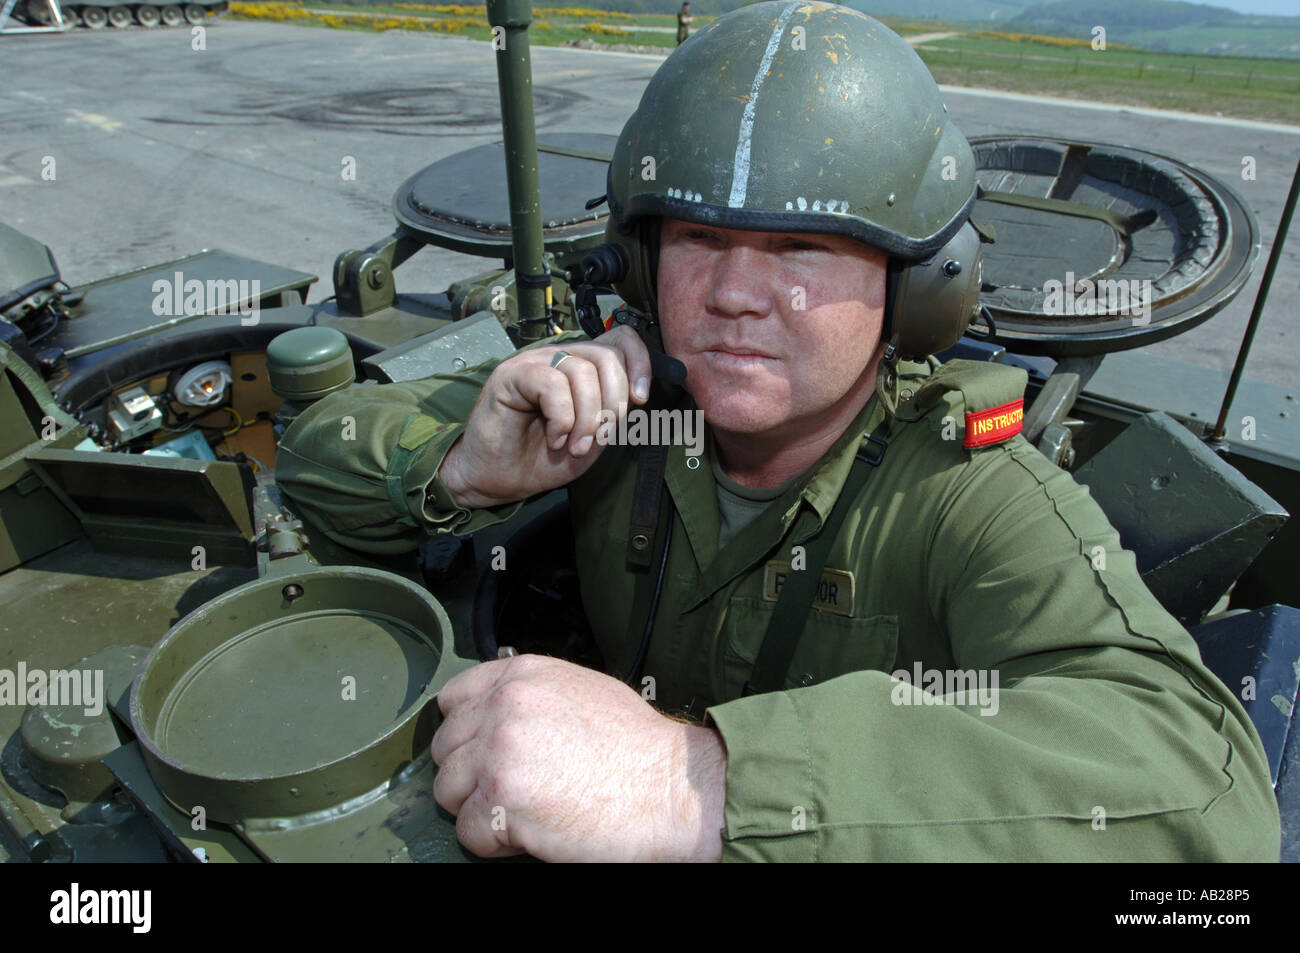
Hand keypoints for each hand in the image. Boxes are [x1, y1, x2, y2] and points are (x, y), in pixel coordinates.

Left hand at [431, 654, 727, 861]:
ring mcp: (500, 751)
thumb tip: (495, 716)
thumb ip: (532, 696)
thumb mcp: (581, 691)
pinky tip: (531, 832)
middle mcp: (505, 706)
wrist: (672, 789)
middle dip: (470, 774)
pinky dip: (494, 843)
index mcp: (523, 675)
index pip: (453, 698)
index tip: (481, 751)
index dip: (465, 732)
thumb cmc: (638, 748)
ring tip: (522, 812)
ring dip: (478, 808)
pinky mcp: (503, 799)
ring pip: (447, 790)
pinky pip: (468, 831)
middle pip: (446, 749)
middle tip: (510, 790)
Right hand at [439, 326, 651, 507]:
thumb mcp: (594, 437)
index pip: (620, 339)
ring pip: (581, 371)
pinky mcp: (511, 374)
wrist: (499, 478)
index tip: (640, 399)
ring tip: (575, 446)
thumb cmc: (542, 457)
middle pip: (606, 356)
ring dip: (587, 419)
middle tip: (601, 436)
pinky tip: (555, 439)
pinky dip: (562, 418)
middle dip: (613, 402)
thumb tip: (637, 392)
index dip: (639, 362)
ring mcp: (534, 362)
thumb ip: (614, 411)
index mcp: (582, 366)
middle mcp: (559, 357)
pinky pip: (552, 384)